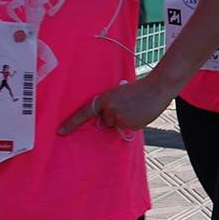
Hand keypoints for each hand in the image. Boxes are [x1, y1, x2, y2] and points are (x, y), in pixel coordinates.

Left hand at [58, 77, 172, 135]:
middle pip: (106, 120)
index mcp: (105, 98)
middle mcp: (109, 109)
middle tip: (128, 105)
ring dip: (125, 119)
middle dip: (114, 116)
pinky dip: (134, 123)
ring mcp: (120, 118)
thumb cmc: (140, 89)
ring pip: (117, 124)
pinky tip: (141, 113)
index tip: (60, 132)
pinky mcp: (130, 125)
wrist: (157, 87)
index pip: (84, 112)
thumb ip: (110, 105)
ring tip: (136, 107)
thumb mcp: (120, 94)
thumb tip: (106, 120)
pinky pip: (128, 128)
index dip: (72, 123)